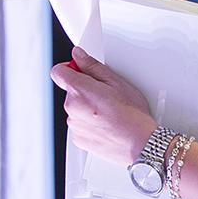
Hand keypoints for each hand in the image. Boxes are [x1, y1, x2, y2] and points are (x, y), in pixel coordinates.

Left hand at [50, 47, 156, 165]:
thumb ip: (92, 66)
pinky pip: (79, 124)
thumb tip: (78, 55)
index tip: (81, 70)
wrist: (139, 143)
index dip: (70, 68)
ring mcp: (74, 125)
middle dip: (84, 89)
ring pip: (75, 108)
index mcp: (79, 90)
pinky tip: (106, 123)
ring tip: (108, 111)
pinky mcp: (78, 139)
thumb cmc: (132, 114)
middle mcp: (71, 108)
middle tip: (105, 94)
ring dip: (86, 106)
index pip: (58, 72)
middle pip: (70, 91)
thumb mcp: (116, 82)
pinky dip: (88, 122)